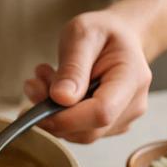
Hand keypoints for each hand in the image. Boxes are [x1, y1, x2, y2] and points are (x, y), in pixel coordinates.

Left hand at [23, 10, 151, 142]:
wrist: (120, 36)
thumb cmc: (103, 32)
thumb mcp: (83, 33)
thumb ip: (73, 66)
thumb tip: (61, 98)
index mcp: (132, 78)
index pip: (101, 113)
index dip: (66, 117)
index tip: (38, 104)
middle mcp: (133, 104)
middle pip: (88, 130)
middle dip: (52, 114)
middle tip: (33, 84)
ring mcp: (123, 119)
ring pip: (80, 134)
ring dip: (52, 113)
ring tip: (42, 80)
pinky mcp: (110, 126)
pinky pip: (79, 131)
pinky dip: (59, 115)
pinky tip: (54, 90)